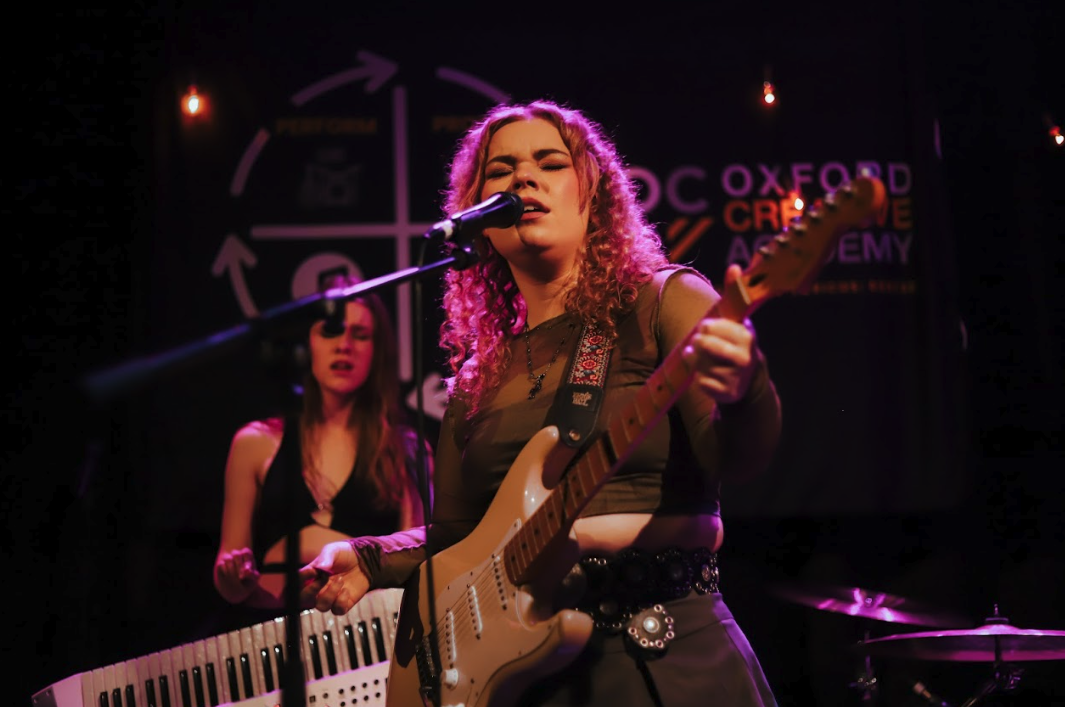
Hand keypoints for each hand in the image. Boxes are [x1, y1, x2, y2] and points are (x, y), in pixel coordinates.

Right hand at [215, 547, 260, 603]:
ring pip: (228, 559)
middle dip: (239, 565)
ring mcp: (228, 559)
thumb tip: (247, 571)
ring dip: (232, 569)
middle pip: (236, 554)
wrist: (238, 589)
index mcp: (247, 556)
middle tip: (241, 577)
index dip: (246, 561)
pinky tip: (228, 578)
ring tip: (235, 579)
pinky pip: (221, 565)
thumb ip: (252, 574)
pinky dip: (225, 571)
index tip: (247, 571)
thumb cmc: (248, 580)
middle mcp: (237, 556)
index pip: (246, 552)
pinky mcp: (220, 565)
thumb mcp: (253, 578)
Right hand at [299, 540, 370, 614]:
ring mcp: (330, 597)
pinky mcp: (343, 603)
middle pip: (304, 599)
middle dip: (312, 590)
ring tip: (341, 580)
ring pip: (321, 606)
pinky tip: (347, 590)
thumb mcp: (333, 550)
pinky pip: (337, 610)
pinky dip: (342, 601)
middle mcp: (318, 589)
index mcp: (311, 576)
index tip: (312, 570)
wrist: (364, 560)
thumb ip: (326, 557)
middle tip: (324, 578)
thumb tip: (320, 569)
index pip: (297, 582)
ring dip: (331, 593)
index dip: (301, 579)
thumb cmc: (345, 554)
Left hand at [685, 265, 758, 403]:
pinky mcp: (726, 393)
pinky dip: (699, 378)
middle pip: (704, 345)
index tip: (708, 329)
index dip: (705, 328)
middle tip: (703, 343)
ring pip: (700, 364)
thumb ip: (734, 293)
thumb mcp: (736, 320)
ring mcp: (735, 377)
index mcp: (747, 336)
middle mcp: (744, 358)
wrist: (747, 381)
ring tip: (706, 360)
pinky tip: (708, 375)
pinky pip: (700, 381)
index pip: (712, 326)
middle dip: (699, 343)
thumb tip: (735, 266)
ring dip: (698, 361)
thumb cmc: (735, 343)